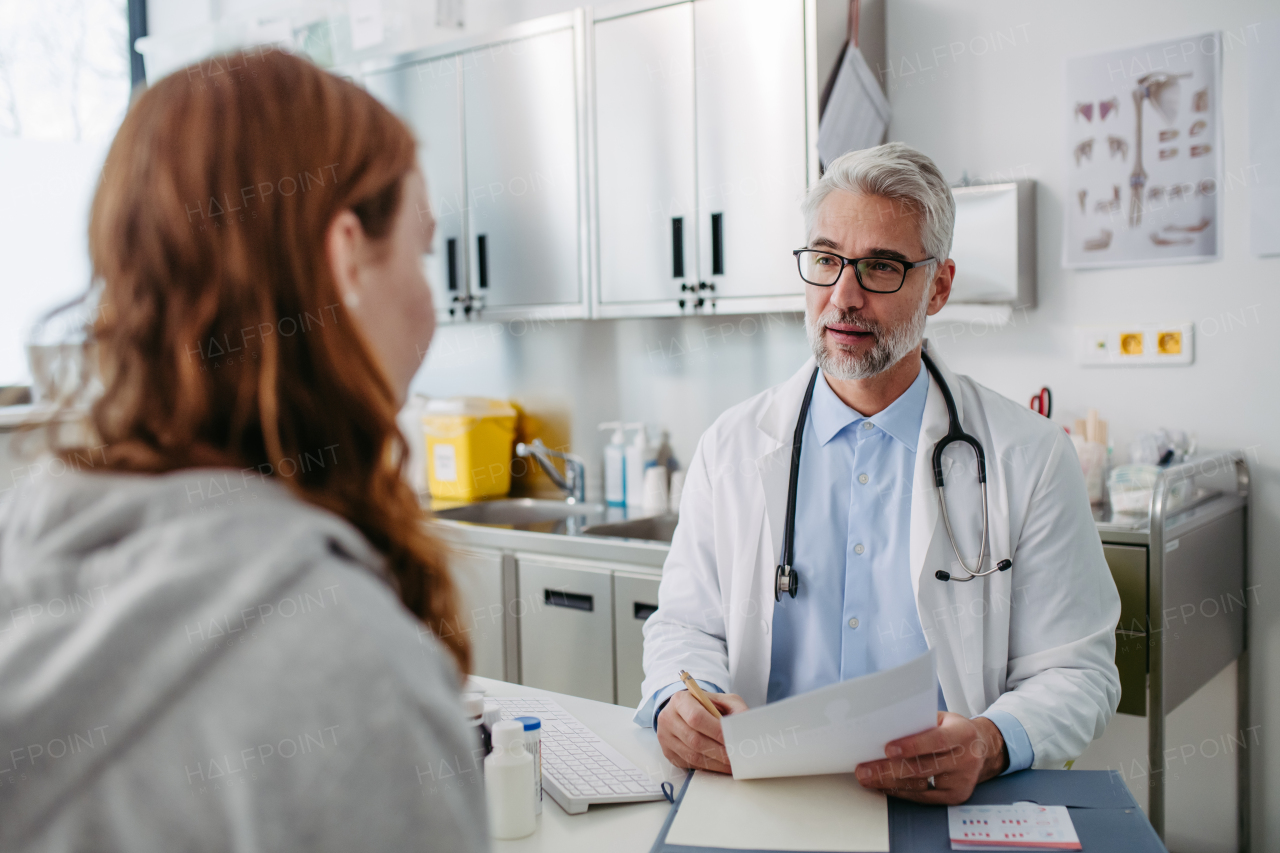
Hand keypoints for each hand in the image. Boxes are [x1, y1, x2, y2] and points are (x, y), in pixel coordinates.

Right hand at [656, 690, 748, 773]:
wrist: (687, 712)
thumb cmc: (707, 706)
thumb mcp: (723, 700)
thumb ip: (736, 709)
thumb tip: (746, 725)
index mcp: (680, 700)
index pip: (696, 718)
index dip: (716, 731)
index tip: (732, 740)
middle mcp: (668, 718)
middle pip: (694, 739)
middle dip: (718, 751)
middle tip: (736, 756)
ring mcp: (665, 737)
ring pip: (692, 756)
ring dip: (715, 762)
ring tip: (732, 764)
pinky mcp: (668, 753)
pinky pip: (689, 764)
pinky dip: (708, 767)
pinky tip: (721, 766)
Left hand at [854, 712, 1007, 803]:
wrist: (982, 749)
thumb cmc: (954, 730)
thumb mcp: (942, 719)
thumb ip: (919, 723)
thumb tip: (883, 730)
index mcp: (963, 734)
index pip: (936, 741)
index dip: (912, 746)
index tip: (888, 749)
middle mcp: (966, 759)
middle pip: (923, 767)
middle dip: (889, 769)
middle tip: (865, 769)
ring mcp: (962, 781)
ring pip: (920, 784)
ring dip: (889, 782)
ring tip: (868, 778)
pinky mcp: (955, 796)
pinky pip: (923, 796)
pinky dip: (900, 791)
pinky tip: (884, 786)